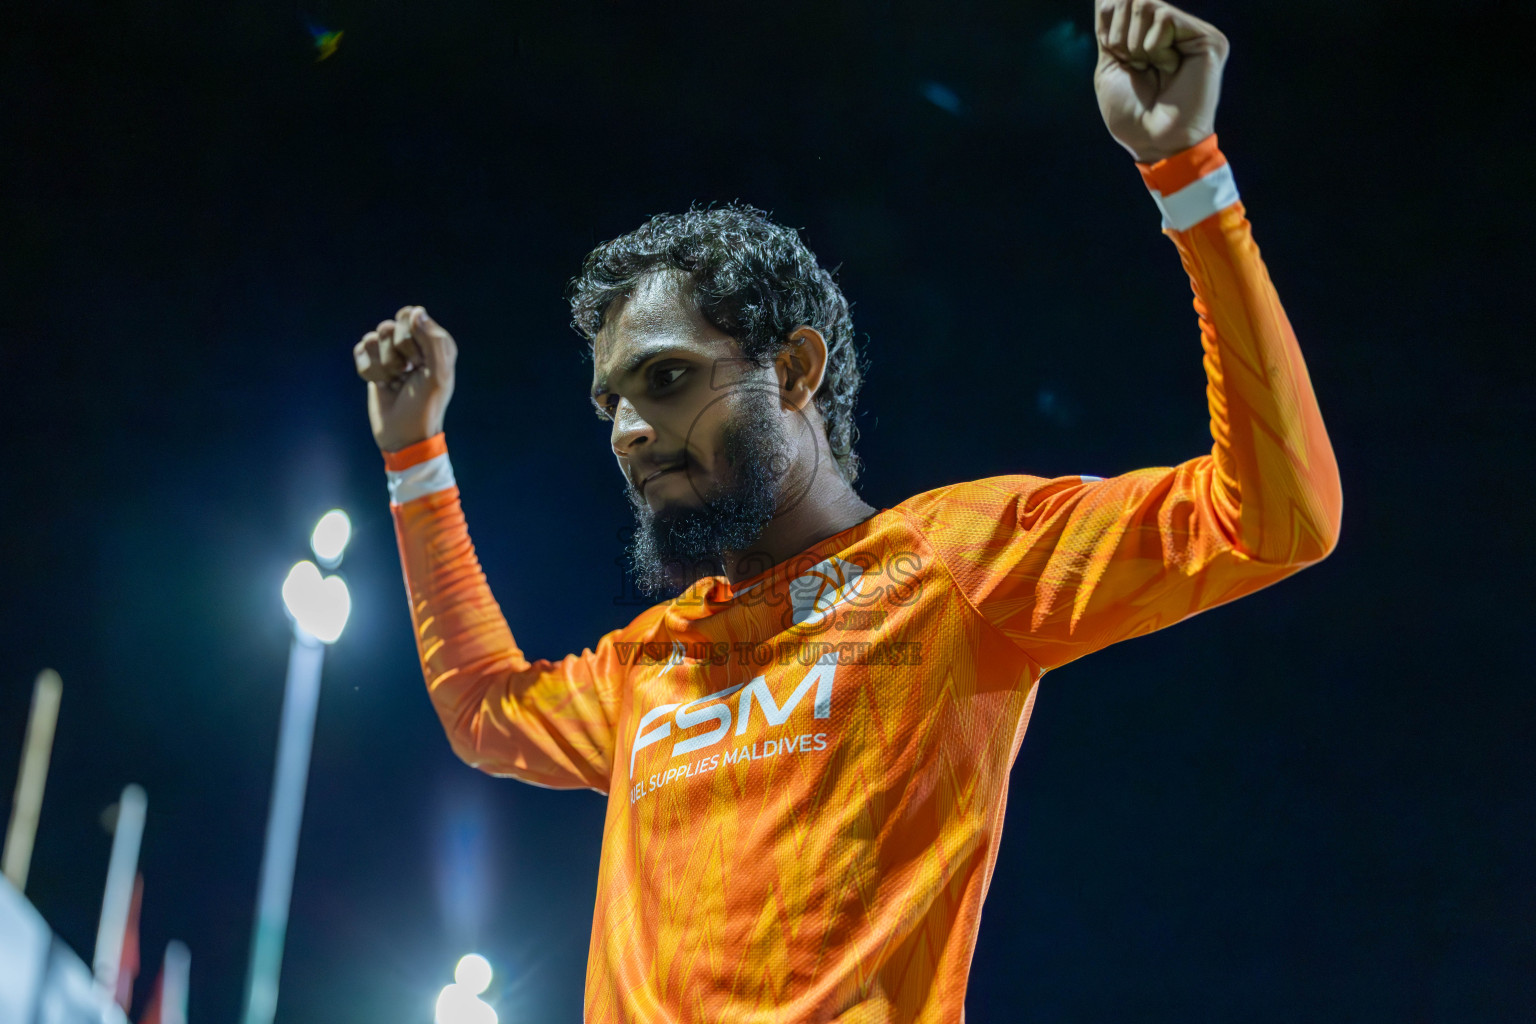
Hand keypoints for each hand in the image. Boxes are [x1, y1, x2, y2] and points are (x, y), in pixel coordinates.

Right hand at [353, 305, 457, 451]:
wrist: (403, 435)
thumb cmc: (425, 406)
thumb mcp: (438, 375)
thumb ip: (433, 340)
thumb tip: (416, 311)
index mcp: (434, 342)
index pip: (412, 315)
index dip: (410, 337)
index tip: (419, 362)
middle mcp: (413, 344)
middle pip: (390, 325)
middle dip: (394, 352)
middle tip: (407, 372)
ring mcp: (391, 353)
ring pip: (372, 337)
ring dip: (383, 365)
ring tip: (395, 381)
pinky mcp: (373, 364)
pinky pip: (360, 349)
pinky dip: (368, 370)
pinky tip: (381, 383)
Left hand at [1093, 0, 1228, 163]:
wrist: (1153, 141)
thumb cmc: (1131, 113)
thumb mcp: (1110, 63)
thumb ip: (1109, 25)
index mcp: (1153, 37)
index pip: (1121, 3)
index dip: (1108, 25)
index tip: (1117, 55)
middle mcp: (1175, 31)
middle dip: (1119, 34)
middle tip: (1134, 66)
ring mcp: (1193, 33)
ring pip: (1145, 3)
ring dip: (1133, 42)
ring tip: (1148, 68)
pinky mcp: (1208, 39)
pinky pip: (1163, 16)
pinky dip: (1152, 45)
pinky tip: (1167, 67)